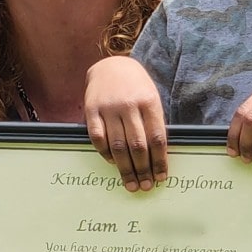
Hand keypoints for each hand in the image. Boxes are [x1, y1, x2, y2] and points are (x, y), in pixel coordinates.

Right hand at [84, 56, 167, 190]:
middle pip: (137, 145)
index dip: (159, 161)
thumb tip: (158, 158)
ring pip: (118, 145)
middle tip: (145, 186)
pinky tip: (113, 162)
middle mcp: (129, 105)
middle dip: (143, 169)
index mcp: (149, 102)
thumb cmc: (136, 87)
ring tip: (131, 184)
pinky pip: (98, 138)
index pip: (157, 138)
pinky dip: (105, 153)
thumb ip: (153, 124)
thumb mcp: (151, 99)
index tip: (160, 177)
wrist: (112, 66)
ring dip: (125, 168)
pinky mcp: (91, 109)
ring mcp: (109, 107)